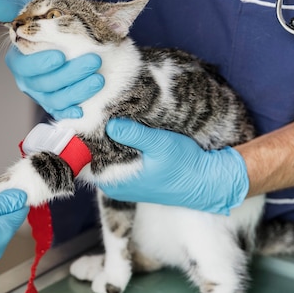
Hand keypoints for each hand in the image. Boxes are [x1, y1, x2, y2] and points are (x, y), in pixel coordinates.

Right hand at [0, 0, 103, 119]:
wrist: (61, 35)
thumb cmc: (43, 23)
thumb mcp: (28, 11)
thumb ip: (9, 8)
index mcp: (17, 60)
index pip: (25, 66)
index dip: (41, 63)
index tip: (60, 55)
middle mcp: (28, 80)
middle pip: (45, 83)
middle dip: (70, 73)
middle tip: (93, 61)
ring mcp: (42, 94)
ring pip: (56, 99)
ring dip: (78, 91)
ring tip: (98, 79)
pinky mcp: (56, 104)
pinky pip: (61, 111)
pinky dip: (71, 111)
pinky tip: (82, 109)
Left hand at [98, 119, 248, 214]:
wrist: (207, 181)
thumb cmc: (184, 166)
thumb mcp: (160, 145)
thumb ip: (135, 135)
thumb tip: (110, 124)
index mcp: (113, 182)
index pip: (86, 156)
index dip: (86, 135)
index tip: (88, 115)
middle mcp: (114, 184)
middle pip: (95, 154)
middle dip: (98, 133)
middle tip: (100, 108)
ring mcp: (124, 180)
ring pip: (107, 154)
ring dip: (111, 136)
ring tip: (111, 112)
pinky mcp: (135, 174)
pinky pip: (120, 156)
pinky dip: (122, 143)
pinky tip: (125, 126)